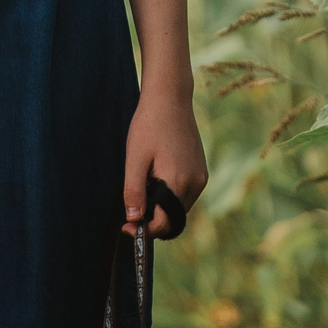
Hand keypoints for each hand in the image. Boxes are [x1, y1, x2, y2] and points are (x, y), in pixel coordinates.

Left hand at [121, 88, 207, 236]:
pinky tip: (156, 178)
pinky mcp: (201, 170)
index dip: (144, 230)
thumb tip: (133, 220)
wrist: (170, 98)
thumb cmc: (149, 125)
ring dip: (161, 207)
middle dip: (152, 220)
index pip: (164, 224)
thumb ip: (134, 191)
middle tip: (131, 209)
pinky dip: (171, 195)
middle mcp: (195, 183)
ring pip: (180, 207)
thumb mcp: (135, 158)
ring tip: (143, 186)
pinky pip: (186, 194)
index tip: (125, 227)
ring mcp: (201, 177)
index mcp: (178, 182)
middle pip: (173, 218)